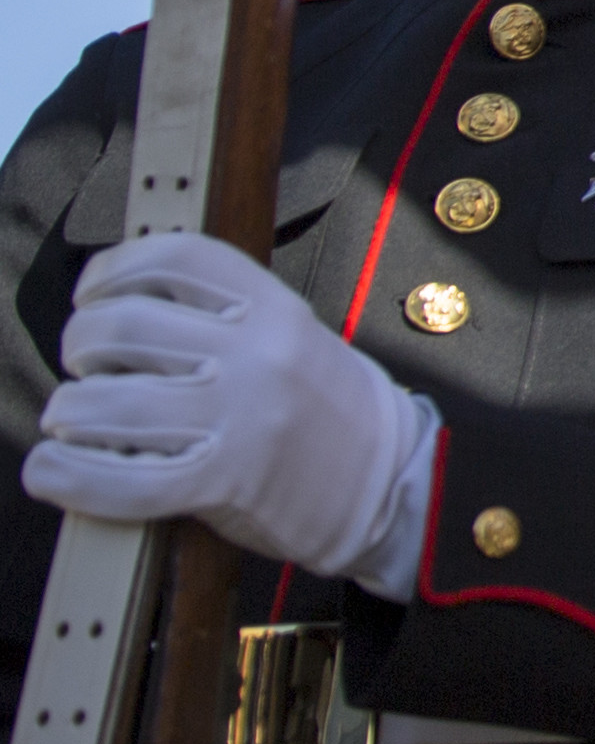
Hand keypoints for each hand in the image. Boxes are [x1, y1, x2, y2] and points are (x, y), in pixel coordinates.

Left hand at [31, 233, 435, 598]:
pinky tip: (53, 470)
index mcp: (276, 311)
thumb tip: (123, 307)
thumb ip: (222, 317)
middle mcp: (256, 356)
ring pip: (103, 402)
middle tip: (87, 366)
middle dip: (81, 346)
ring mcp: (238, 419)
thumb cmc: (332, 414)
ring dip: (68, 411)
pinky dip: (67, 476)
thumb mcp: (294, 340)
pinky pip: (120, 481)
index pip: (174, 259)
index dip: (114, 269)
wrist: (392, 485)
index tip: (95, 291)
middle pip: (120, 327)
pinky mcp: (222, 483)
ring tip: (75, 419)